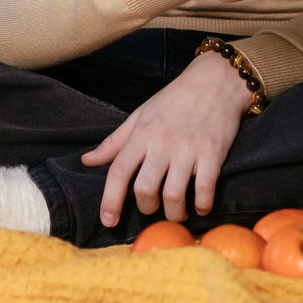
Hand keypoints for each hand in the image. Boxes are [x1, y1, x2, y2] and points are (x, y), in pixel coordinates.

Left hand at [81, 50, 255, 224]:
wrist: (215, 81)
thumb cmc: (174, 100)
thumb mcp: (140, 116)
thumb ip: (114, 142)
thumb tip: (87, 161)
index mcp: (141, 134)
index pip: (118, 171)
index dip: (110, 200)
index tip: (108, 221)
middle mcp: (162, 143)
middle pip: (145, 189)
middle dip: (146, 208)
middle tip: (152, 208)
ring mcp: (189, 149)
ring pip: (174, 196)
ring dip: (174, 214)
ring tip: (176, 213)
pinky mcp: (213, 153)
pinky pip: (205, 189)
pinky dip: (202, 205)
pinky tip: (200, 206)